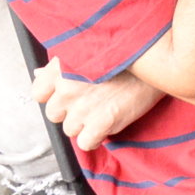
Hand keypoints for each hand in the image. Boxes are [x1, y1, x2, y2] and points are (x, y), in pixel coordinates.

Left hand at [30, 59, 164, 151]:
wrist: (157, 60)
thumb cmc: (125, 54)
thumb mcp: (88, 50)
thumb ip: (59, 66)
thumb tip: (39, 75)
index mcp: (62, 67)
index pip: (38, 92)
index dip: (53, 95)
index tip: (67, 93)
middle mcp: (67, 87)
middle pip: (54, 114)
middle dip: (70, 110)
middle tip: (91, 99)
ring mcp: (82, 107)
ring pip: (70, 129)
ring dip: (85, 124)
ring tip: (103, 107)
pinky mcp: (100, 124)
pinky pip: (85, 143)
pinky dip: (96, 137)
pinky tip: (108, 121)